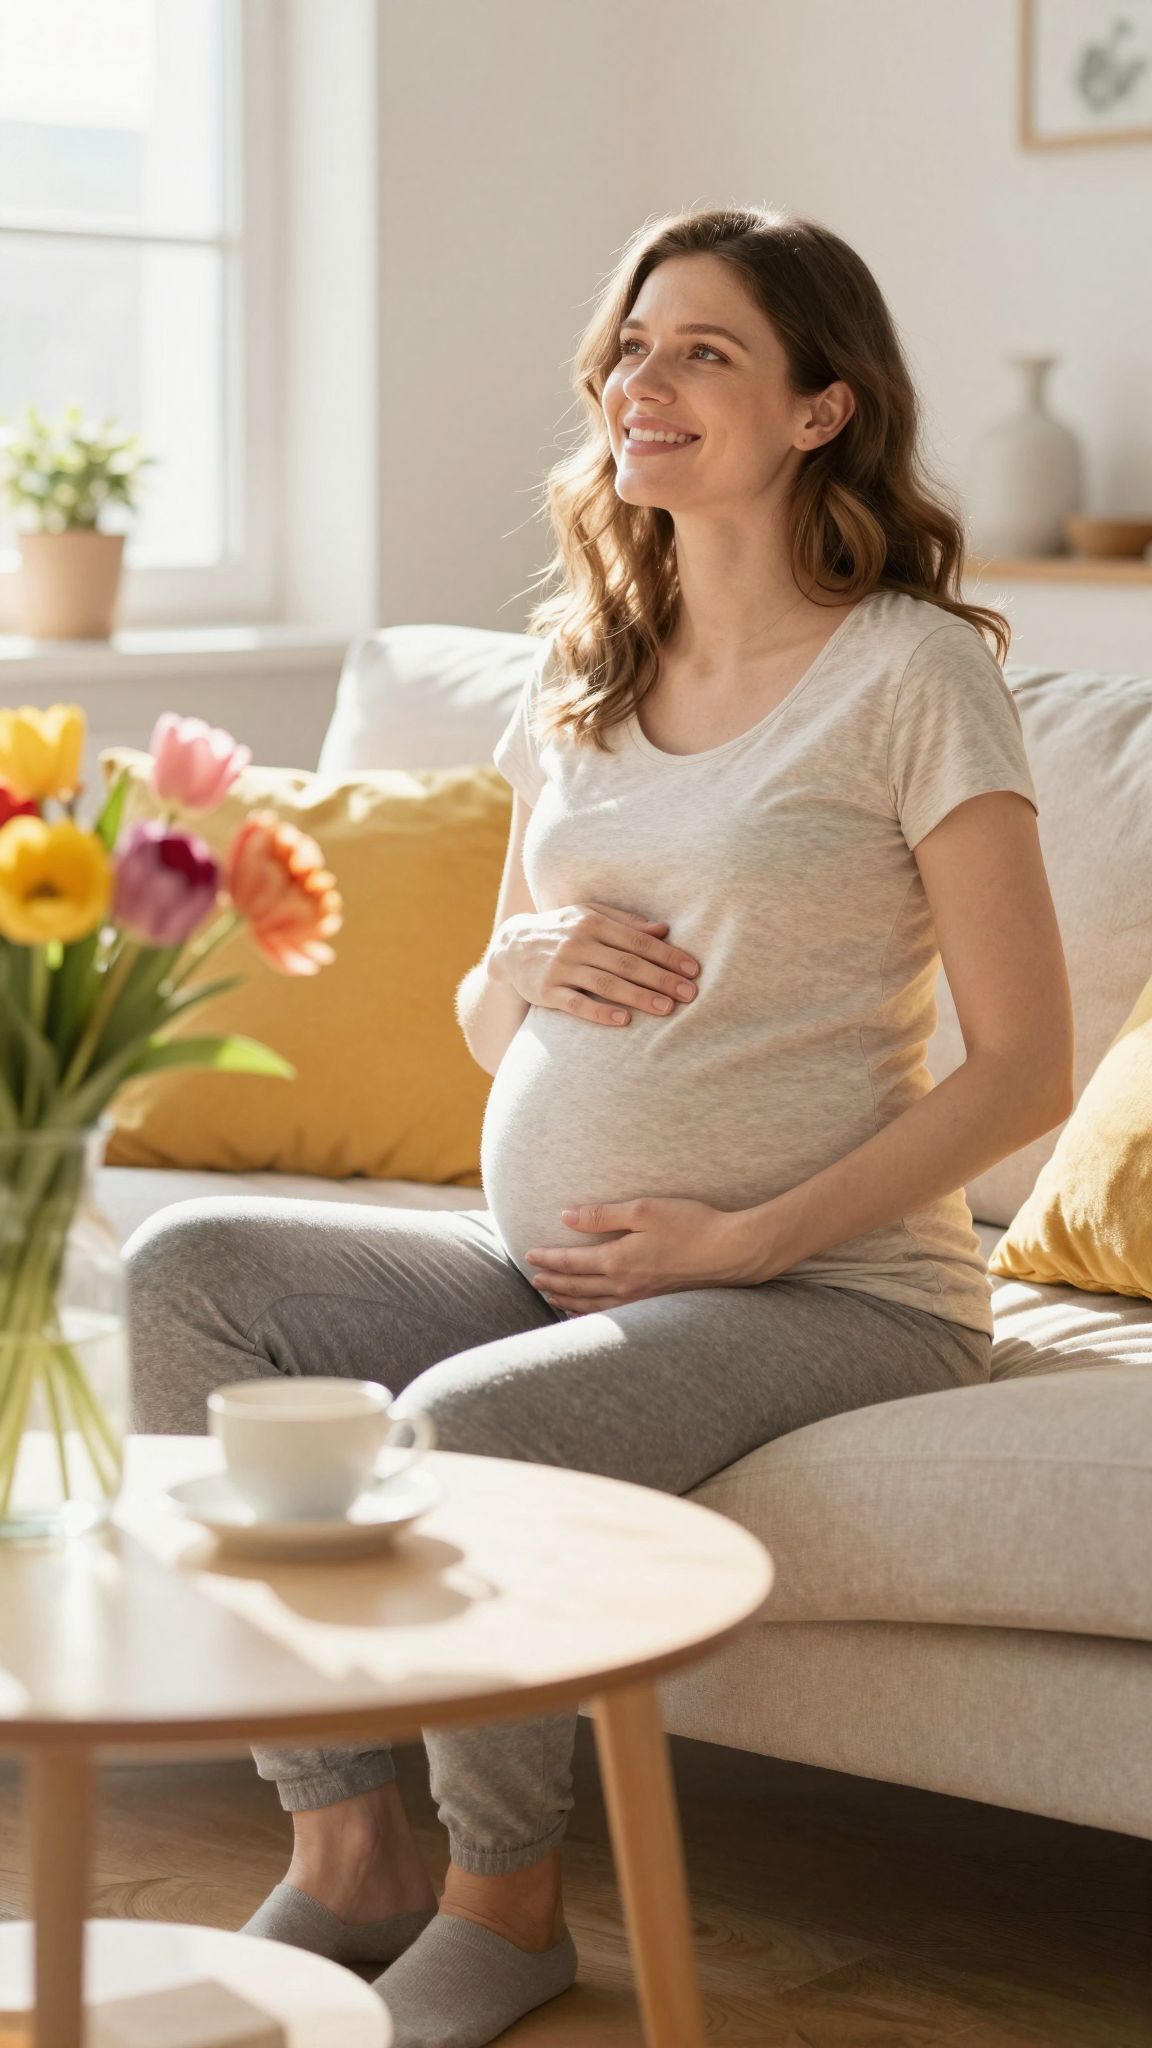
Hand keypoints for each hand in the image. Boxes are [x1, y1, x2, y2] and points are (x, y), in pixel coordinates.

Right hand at [489, 899, 700, 1027]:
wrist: (511, 946)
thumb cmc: (561, 930)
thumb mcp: (589, 915)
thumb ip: (626, 922)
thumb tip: (664, 930)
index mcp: (592, 922)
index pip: (638, 941)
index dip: (668, 955)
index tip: (693, 970)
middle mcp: (578, 943)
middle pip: (627, 963)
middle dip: (662, 979)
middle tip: (690, 994)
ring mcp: (561, 968)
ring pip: (606, 984)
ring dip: (639, 996)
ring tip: (667, 1009)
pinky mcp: (547, 991)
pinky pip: (577, 1003)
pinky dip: (601, 1012)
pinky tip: (624, 1020)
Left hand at [525, 1195, 783, 1313]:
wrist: (731, 1252)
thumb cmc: (691, 1225)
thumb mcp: (644, 1210)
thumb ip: (602, 1215)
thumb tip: (566, 1216)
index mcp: (617, 1260)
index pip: (571, 1262)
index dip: (548, 1258)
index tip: (529, 1254)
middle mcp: (623, 1285)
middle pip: (576, 1287)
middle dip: (552, 1282)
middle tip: (533, 1279)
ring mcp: (639, 1299)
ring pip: (591, 1304)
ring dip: (567, 1301)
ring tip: (550, 1297)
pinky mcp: (654, 1305)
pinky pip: (612, 1314)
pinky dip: (591, 1314)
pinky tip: (587, 1313)